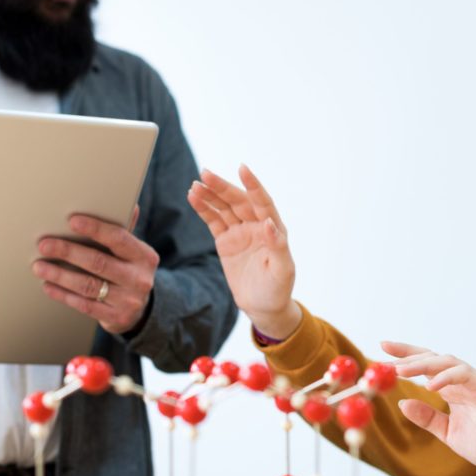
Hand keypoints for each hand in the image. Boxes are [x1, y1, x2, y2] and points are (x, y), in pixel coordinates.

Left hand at [32, 208, 158, 334]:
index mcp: (144, 256)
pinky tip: (48, 286)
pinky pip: (84, 305)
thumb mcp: (132, 252)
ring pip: (88, 285)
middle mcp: (139, 278)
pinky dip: (63, 294)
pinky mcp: (116, 317)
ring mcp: (128, 300)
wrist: (140, 309)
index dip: (95, 229)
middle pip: (99, 262)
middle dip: (68, 252)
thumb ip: (124, 231)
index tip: (71, 221)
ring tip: (39, 267)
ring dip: (60, 275)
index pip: (119, 238)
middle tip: (44, 245)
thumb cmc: (129, 271)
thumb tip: (130, 203)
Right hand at [187, 165, 300, 339]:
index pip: (263, 202)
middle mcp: (257, 226)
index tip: (242, 169)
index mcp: (274, 229)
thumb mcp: (282, 270)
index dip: (253, 186)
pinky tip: (193, 197)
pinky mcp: (226, 241)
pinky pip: (213, 221)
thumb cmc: (277, 289)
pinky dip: (203, 209)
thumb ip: (278, 246)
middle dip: (222, 187)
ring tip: (195, 185)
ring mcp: (240, 232)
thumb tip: (270, 222)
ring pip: (223, 208)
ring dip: (209, 195)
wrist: (263, 306)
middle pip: (238, 201)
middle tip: (205, 173)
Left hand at [386, 341, 475, 475]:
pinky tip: (430, 385)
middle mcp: (462, 381)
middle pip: (432, 357)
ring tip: (400, 370)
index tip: (382, 351)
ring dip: (422, 364)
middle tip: (384, 357)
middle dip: (408, 355)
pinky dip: (447, 377)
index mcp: (452, 389)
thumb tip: (403, 403)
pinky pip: (465, 376)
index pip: (426, 365)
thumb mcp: (448, 432)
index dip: (405, 356)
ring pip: (447, 362)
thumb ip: (428, 418)